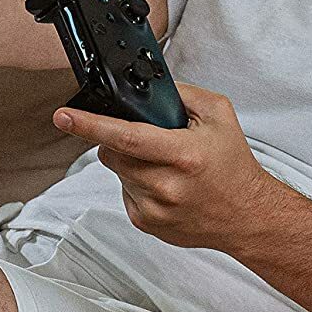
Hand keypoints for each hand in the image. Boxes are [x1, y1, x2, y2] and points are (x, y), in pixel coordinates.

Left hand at [54, 82, 270, 251]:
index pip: (126, 137)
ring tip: (164, 165)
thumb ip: (181, 94)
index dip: (90, 125)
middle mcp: (166, 185)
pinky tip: (164, 184)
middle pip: (113, 154)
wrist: (247, 215)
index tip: (64, 116)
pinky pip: (124, 193)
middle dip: (118, 141)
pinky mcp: (147, 223)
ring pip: (117, 172)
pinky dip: (136, 183)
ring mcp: (154, 208)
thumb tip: (145, 88)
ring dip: (130, 163)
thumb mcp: (219, 115)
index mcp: (182, 154)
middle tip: (148, 140)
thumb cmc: (233, 165)